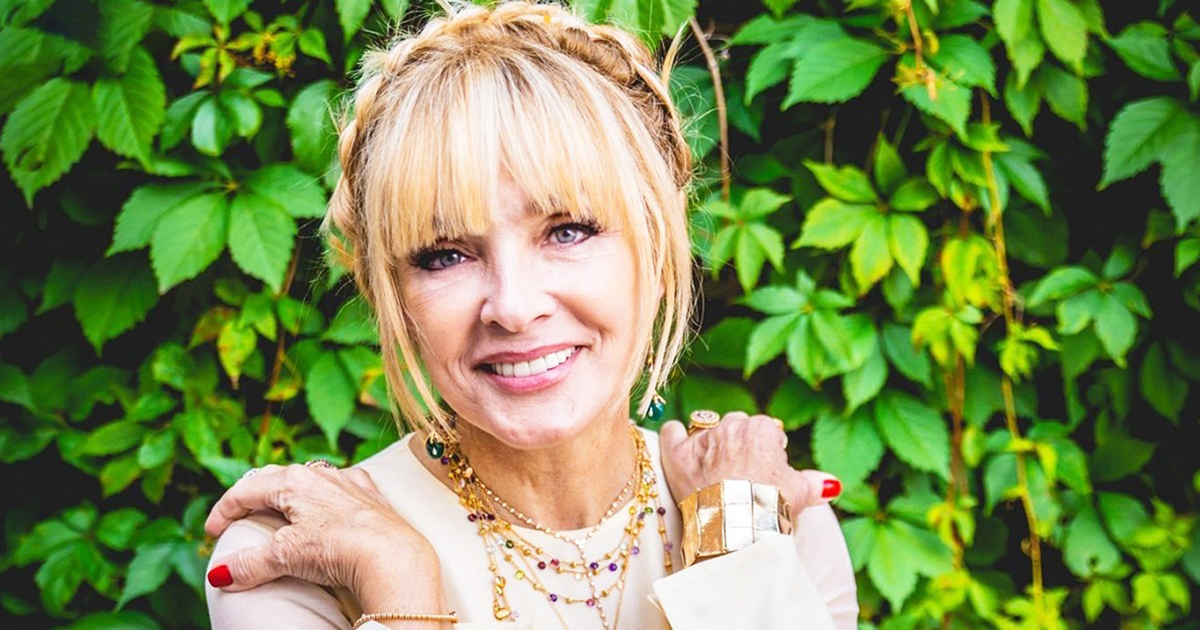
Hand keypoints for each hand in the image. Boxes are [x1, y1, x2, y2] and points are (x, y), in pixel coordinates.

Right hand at [204, 463, 442, 611]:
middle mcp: (322, 474)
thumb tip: (220, 574)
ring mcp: (349, 483)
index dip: (224, 510)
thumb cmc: (340, 547)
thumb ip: (250, 563)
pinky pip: (340, 490)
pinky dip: (324, 499)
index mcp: (294, 480)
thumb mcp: (286, 555)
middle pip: (276, 478)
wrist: (393, 555)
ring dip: (290, 494)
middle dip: (254, 496)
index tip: (212, 532)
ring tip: (280, 509)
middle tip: (239, 515)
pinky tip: (327, 506)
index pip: (247, 490)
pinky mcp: (371, 498)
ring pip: (310, 480)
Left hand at [659, 411, 840, 522]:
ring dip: (708, 441)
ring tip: (711, 464)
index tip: (764, 469)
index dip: (765, 450)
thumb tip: (831, 484)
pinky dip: (673, 437)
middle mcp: (731, 426)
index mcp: (762, 429)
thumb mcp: (798, 493)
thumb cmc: (771, 507)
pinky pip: (671, 432)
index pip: (765, 430)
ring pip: (705, 427)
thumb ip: (814, 482)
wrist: (737, 527)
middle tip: (739, 472)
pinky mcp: (677, 453)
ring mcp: (702, 439)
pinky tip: (677, 444)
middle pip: (734, 426)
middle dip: (737, 444)